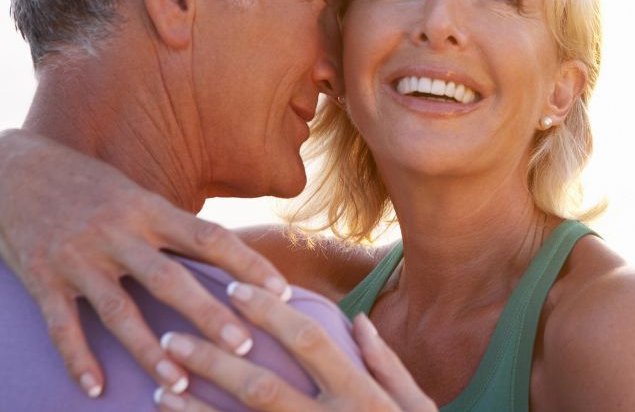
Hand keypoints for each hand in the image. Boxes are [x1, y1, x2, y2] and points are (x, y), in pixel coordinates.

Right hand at [0, 128, 291, 397]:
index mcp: (148, 209)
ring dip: (151, 350)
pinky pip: (63, 325)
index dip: (249, 265)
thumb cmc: (87, 185)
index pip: (210, 238)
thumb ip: (172, 226)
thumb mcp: (135, 194)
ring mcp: (79, 257)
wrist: (13, 169)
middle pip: (171, 279)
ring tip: (180, 383)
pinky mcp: (42, 277)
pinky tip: (96, 389)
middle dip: (209, 316)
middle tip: (245, 348)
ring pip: (121, 311)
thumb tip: (224, 254)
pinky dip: (79, 359)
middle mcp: (117, 232)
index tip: (283, 293)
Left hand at [155, 283, 435, 410]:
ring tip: (161, 386)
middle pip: (261, 386)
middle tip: (173, 337)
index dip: (270, 313)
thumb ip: (388, 365)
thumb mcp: (419, 408)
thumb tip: (358, 322)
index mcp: (361, 396)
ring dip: (195, 409)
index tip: (233, 289)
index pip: (309, 342)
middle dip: (213, 359)